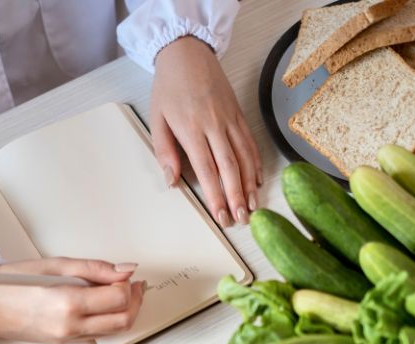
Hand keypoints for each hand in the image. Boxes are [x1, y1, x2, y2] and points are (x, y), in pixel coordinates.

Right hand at [0, 258, 144, 343]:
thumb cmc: (13, 282)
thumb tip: (126, 270)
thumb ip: (95, 268)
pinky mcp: (66, 342)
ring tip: (120, 292)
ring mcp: (69, 337)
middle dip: (135, 301)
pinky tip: (102, 303)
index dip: (129, 285)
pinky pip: (98, 333)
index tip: (125, 275)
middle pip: (123, 320)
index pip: (118, 298)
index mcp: (68, 303)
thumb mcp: (55, 265)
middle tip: (133, 284)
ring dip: (125, 312)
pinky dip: (109, 319)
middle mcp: (71, 326)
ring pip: (114, 330)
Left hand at [151, 36, 262, 227]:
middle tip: (241, 219)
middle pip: (230, 166)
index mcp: (191, 129)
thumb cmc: (169, 88)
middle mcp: (214, 125)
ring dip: (250, 184)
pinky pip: (250, 142)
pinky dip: (256, 163)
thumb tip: (171, 181)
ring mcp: (229, 119)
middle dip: (236, 196)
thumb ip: (164, 152)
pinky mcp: (238, 113)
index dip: (216, 194)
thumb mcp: (157, 119)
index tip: (221, 215)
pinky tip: (258, 180)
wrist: (187, 53)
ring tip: (252, 206)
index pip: (207, 169)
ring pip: (245, 156)